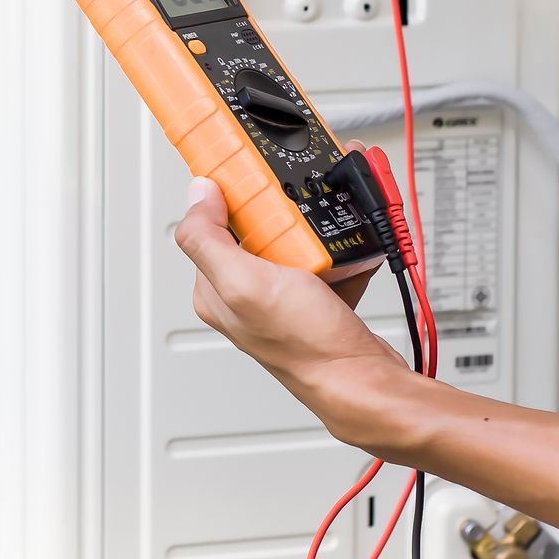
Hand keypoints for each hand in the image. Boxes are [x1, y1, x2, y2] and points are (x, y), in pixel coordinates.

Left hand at [174, 171, 411, 445]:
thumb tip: (195, 195)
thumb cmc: (307, 345)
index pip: (209, 223)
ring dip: (317, 226)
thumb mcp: (245, 284)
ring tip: (331, 226)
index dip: (232, 194)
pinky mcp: (314, 299)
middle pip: (256, 225)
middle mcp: (244, 292)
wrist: (363, 380)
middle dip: (283, 209)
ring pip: (293, 239)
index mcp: (213, 288)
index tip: (257, 177)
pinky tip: (352, 246)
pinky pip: (325, 258)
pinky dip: (341, 249)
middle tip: (301, 213)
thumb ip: (208, 239)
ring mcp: (281, 296)